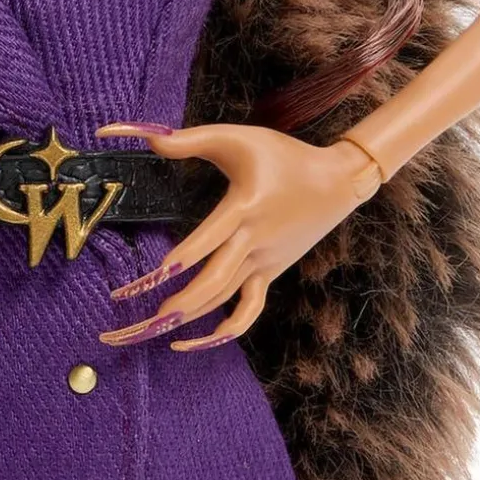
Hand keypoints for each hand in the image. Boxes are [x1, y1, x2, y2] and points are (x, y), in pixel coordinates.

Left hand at [94, 121, 383, 351]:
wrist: (338, 181)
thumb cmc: (282, 154)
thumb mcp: (236, 137)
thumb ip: (188, 140)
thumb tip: (147, 138)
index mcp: (244, 209)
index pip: (208, 241)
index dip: (182, 259)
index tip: (154, 276)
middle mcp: (254, 242)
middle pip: (213, 282)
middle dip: (177, 302)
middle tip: (141, 318)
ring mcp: (264, 263)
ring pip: (225, 299)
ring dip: (190, 317)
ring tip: (155, 328)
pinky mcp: (270, 273)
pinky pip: (248, 309)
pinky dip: (226, 329)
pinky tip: (195, 341)